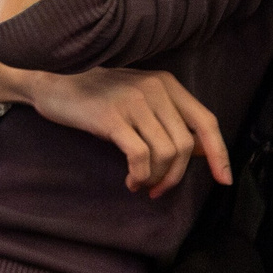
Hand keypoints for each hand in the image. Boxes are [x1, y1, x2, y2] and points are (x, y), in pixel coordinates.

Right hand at [0, 64, 230, 198]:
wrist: (49, 83)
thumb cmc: (95, 95)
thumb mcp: (137, 100)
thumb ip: (168, 119)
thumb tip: (202, 152)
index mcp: (166, 83)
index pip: (206, 122)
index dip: (219, 154)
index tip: (223, 180)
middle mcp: (153, 88)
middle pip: (184, 145)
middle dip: (176, 175)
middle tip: (159, 190)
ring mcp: (132, 101)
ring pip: (165, 153)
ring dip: (157, 178)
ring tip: (142, 185)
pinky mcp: (110, 116)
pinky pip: (139, 156)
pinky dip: (140, 175)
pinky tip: (130, 181)